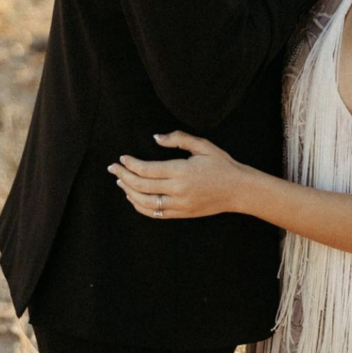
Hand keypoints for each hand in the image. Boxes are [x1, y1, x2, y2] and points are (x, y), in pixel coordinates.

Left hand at [108, 132, 244, 218]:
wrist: (238, 190)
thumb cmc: (222, 164)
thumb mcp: (203, 145)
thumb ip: (179, 139)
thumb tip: (156, 138)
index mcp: (182, 171)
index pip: (147, 170)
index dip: (131, 164)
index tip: (122, 158)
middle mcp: (178, 191)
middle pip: (142, 186)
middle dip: (124, 176)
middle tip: (113, 168)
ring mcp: (178, 205)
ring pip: (144, 202)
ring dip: (129, 192)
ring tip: (120, 181)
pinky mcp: (181, 214)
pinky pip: (154, 213)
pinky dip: (140, 206)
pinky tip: (133, 197)